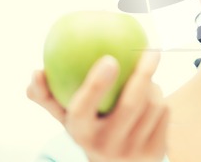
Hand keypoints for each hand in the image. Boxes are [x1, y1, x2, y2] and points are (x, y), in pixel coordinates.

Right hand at [27, 52, 168, 161]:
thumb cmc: (90, 127)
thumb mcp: (67, 117)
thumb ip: (49, 96)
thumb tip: (36, 72)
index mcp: (81, 133)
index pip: (84, 108)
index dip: (96, 84)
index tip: (109, 58)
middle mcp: (106, 146)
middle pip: (131, 104)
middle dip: (143, 73)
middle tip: (151, 49)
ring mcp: (133, 151)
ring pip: (153, 104)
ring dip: (153, 85)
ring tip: (147, 78)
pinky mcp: (156, 151)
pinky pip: (165, 113)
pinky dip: (160, 99)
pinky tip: (155, 96)